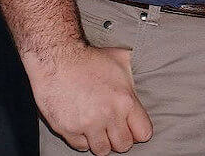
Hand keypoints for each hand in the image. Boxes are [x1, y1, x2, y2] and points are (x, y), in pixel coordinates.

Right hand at [23, 42, 152, 154]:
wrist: (57, 60)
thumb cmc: (88, 58)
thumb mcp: (120, 59)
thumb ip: (134, 75)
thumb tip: (146, 70)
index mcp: (125, 100)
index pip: (143, 132)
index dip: (139, 130)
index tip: (133, 127)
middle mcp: (108, 115)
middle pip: (124, 145)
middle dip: (121, 138)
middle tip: (115, 128)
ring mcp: (88, 125)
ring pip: (102, 150)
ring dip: (102, 141)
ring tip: (100, 128)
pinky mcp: (68, 130)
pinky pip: (81, 147)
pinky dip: (83, 140)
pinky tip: (84, 126)